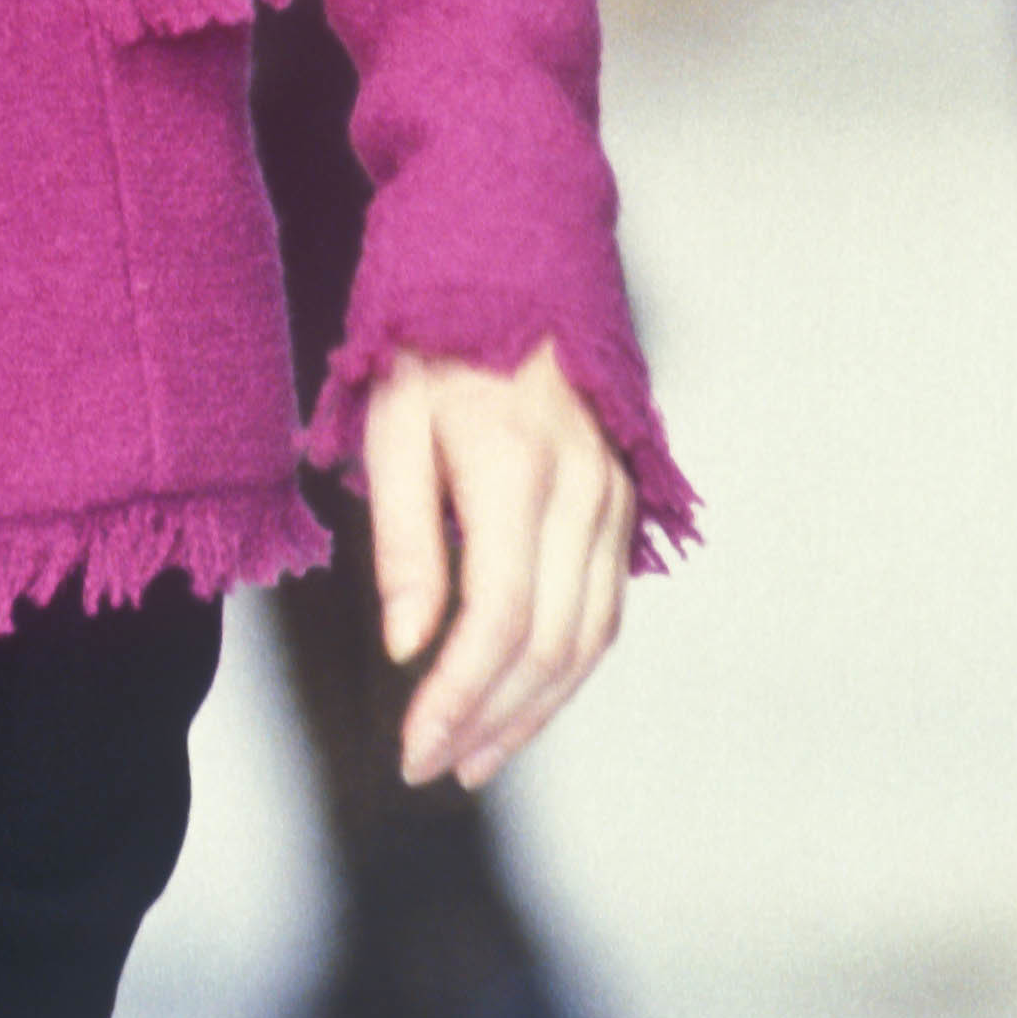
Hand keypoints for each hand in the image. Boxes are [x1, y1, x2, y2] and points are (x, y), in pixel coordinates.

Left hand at [363, 339, 637, 791]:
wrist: (515, 250)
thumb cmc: (437, 335)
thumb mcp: (392, 425)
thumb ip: (404, 541)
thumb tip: (409, 644)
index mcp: (518, 471)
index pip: (495, 623)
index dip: (456, 700)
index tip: (413, 750)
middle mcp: (583, 492)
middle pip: (550, 645)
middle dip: (492, 722)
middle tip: (437, 767)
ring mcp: (614, 496)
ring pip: (591, 636)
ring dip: (537, 708)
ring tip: (481, 755)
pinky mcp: (624, 498)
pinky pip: (607, 602)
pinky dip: (569, 663)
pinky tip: (528, 692)